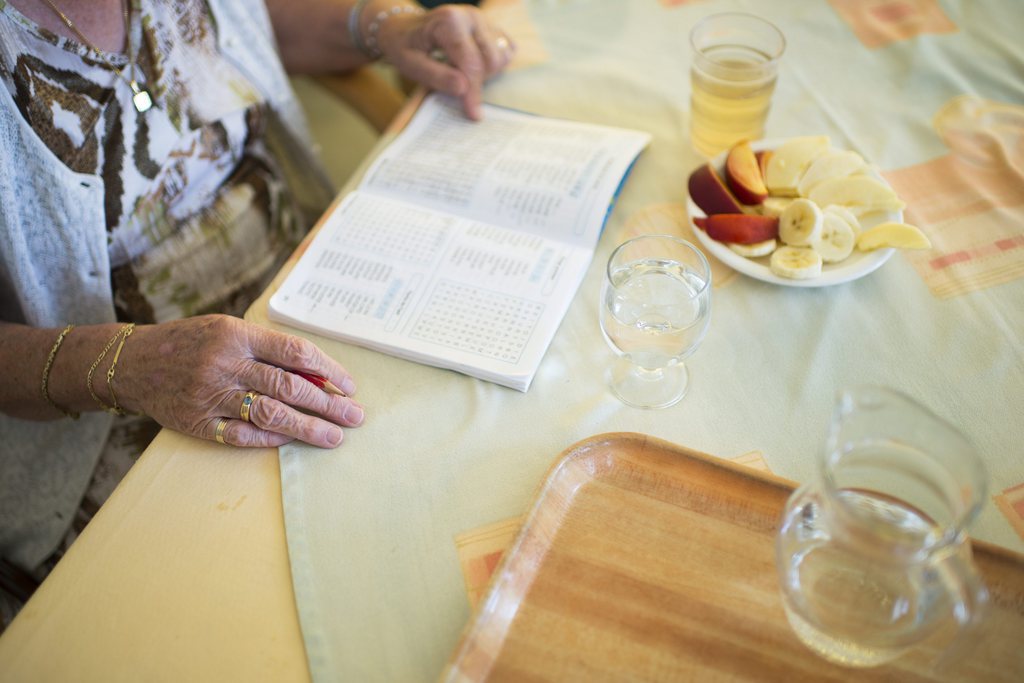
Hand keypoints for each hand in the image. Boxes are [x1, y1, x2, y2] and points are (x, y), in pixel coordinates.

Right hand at [118, 315, 363, 447]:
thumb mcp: (229, 330)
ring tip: (334, 436)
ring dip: (308, 428)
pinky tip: (293, 439)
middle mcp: (226, 363)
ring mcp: (211, 394)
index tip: (349, 386)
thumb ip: (268, 349)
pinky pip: (243, 435)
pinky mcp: (198, 422)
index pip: (295, 353)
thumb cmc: (192, 342)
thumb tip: (317, 375)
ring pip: (271, 414)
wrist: (133, 362)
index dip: (328, 370)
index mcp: (237, 334)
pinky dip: (272, 439)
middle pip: (290, 387)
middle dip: (329, 404)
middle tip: (355, 417)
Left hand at [378, 5, 514, 119]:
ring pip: (500, 57)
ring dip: (485, 73)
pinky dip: (492, 65)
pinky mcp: (490, 26)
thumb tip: (463, 88)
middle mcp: (470, 16)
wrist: (404, 30)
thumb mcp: (410, 65)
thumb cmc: (405, 47)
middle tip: (454, 83)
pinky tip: (473, 64)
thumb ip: (437, 77)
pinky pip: (504, 52)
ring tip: (460, 71)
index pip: (471, 63)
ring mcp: (483, 19)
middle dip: (476, 81)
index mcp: (450, 21)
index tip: (474, 115)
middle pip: (490, 61)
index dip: (474, 93)